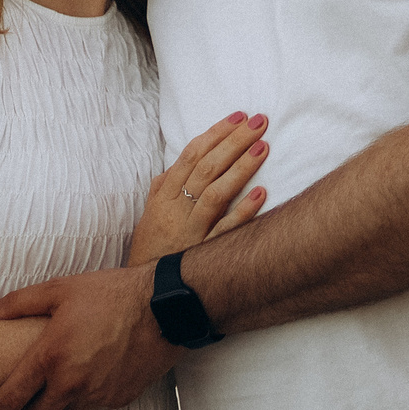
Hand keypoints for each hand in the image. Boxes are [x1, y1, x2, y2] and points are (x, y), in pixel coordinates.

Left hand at [0, 264, 181, 409]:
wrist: (163, 307)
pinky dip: (89, 394)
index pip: (10, 398)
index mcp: (51, 357)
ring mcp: (98, 395)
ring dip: (61, 402)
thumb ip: (18, 303)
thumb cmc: (110, 294)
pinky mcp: (120, 399)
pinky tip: (97, 369)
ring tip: (68, 374)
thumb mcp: (60, 289)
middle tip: (26, 402)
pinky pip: (95, 405)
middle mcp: (72, 383)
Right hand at [126, 111, 269, 264]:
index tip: (238, 117)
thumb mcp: (150, 215)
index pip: (190, 156)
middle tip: (259, 122)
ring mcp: (192, 231)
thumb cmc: (151, 249)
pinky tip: (262, 194)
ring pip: (216, 193)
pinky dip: (243, 211)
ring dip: (240, 168)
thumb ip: (161, 188)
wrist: (146, 292)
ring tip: (263, 147)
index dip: (214, 134)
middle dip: (233, 142)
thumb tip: (174, 166)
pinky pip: (226, 230)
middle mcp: (177, 210)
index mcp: (165, 196)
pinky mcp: (204, 252)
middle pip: (206, 168)